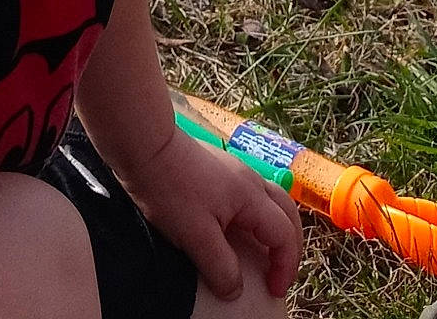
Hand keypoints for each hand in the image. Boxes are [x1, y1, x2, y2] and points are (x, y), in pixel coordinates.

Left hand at [128, 125, 302, 300]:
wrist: (146, 146)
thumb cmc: (171, 188)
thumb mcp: (196, 236)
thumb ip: (221, 266)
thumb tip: (237, 290)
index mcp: (251, 196)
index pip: (284, 235)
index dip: (285, 266)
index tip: (273, 290)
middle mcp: (250, 180)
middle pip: (287, 213)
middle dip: (289, 246)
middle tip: (279, 272)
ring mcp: (235, 171)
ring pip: (270, 201)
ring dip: (274, 229)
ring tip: (262, 253)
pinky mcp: (219, 169)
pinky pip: (251, 196)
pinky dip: (257, 218)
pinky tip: (238, 228)